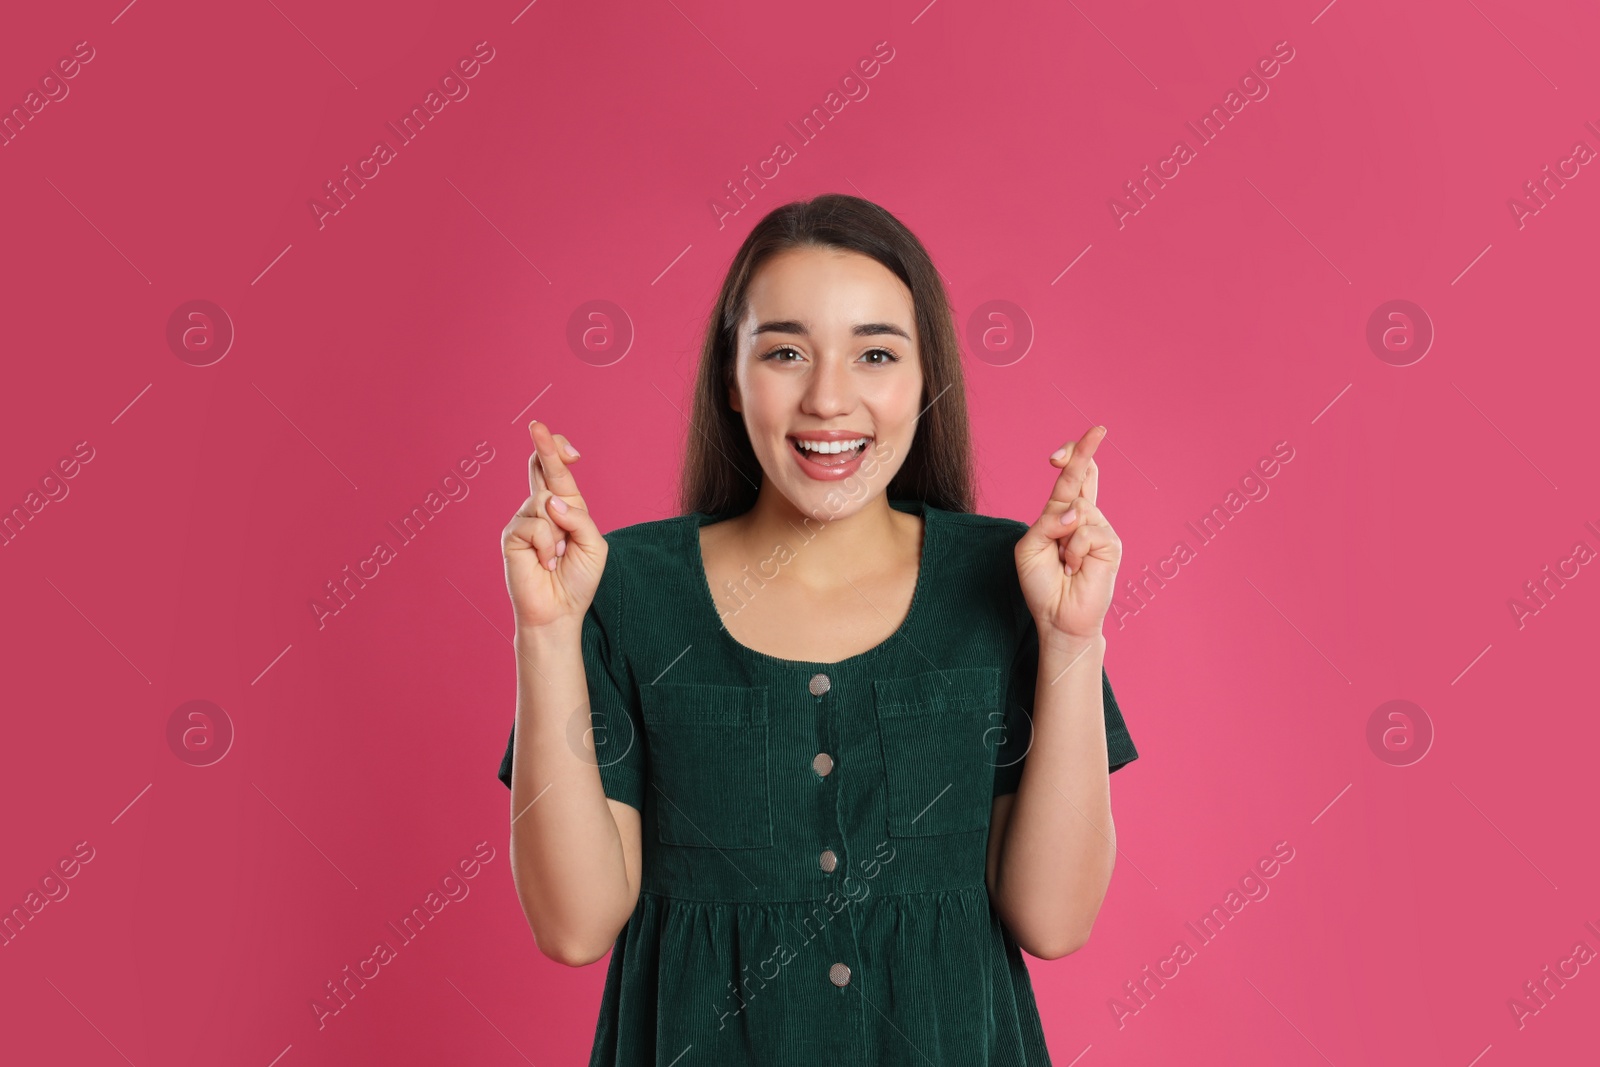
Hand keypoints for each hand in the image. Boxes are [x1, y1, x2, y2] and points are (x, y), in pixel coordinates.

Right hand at [501, 420, 607, 629]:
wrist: (559, 611)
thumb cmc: (578, 579)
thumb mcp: (594, 545)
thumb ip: (580, 518)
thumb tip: (550, 500)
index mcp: (565, 507)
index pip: (558, 472)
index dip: (558, 452)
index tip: (569, 446)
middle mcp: (542, 509)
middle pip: (539, 468)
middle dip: (544, 446)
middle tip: (537, 425)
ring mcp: (524, 520)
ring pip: (543, 501)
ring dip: (559, 531)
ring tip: (558, 556)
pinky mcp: (512, 535)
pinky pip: (535, 525)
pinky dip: (547, 545)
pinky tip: (545, 563)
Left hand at [1014, 425, 1122, 641]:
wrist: (1059, 617)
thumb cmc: (1042, 584)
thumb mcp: (1030, 547)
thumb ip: (1046, 523)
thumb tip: (1076, 512)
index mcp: (1062, 514)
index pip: (1071, 478)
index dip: (1072, 457)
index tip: (1063, 449)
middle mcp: (1084, 517)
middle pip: (1085, 474)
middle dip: (1085, 450)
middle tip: (1098, 429)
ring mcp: (1100, 529)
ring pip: (1079, 508)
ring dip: (1062, 537)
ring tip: (1064, 563)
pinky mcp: (1111, 544)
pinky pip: (1087, 531)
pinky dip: (1074, 550)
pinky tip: (1075, 568)